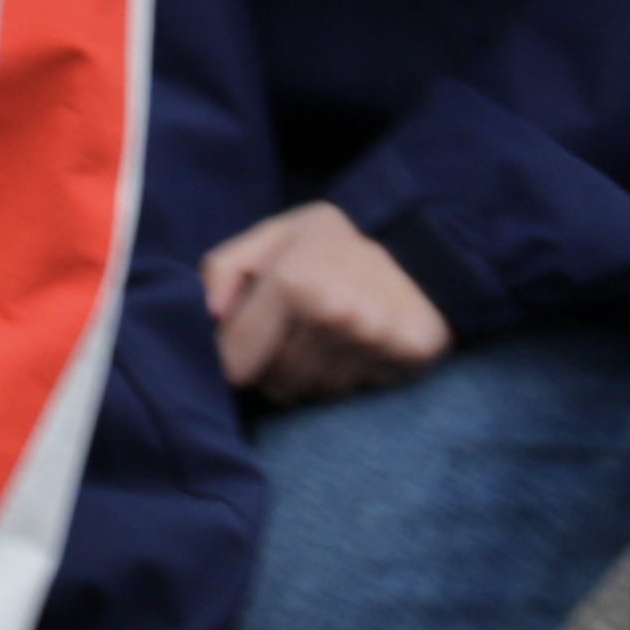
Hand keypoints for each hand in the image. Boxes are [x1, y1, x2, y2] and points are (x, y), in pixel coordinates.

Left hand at [202, 202, 453, 404]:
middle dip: (272, 366)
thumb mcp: (273, 236)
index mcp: (291, 282)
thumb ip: (225, 267)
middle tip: (291, 334)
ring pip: (311, 393)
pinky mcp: (404, 355)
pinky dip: (346, 375)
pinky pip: (351, 392)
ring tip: (323, 338)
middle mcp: (332, 314)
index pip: (236, 361)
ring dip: (309, 375)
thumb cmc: (331, 243)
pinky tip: (355, 344)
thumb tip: (210, 315)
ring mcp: (371, 338)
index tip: (242, 347)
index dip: (232, 359)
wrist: (419, 241)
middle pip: (274, 384)